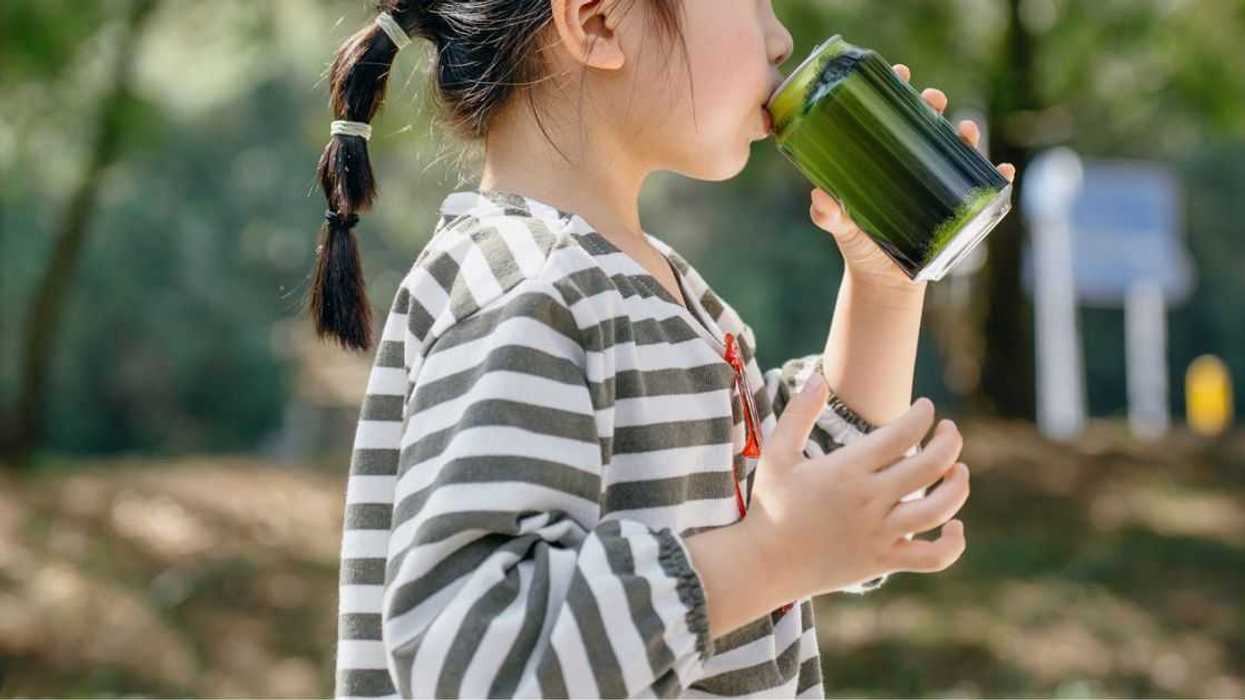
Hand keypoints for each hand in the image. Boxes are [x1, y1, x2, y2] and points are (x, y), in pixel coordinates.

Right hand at [740, 374, 969, 599]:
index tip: (925, 407)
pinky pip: (933, 557)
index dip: (921, 415)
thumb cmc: (769, 506)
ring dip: (958, 485)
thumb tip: (819, 378)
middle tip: (949, 430)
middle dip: (949, 442)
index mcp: (847, 470)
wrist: (763, 564)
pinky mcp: (883, 562)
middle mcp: (869, 500)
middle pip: (930, 465)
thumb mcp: (776, 454)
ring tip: (958, 470)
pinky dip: (953, 544)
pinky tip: (955, 526)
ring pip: (939, 508)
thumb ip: (798, 414)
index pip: (902, 433)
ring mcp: (879, 534)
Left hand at [809, 63, 1016, 291]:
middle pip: (928, 124)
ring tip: (967, 130)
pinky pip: (985, 189)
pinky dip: (998, 177)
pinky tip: (1002, 170)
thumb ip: (828, 215)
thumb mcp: (841, 229)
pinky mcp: (959, 209)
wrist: (883, 282)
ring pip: (958, 149)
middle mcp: (914, 164)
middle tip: (933, 98)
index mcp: (884, 158)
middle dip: (933, 104)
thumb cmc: (860, 246)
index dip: (896, 91)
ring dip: (966, 135)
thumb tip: (820, 198)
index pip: (891, 116)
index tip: (900, 73)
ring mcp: (939, 184)